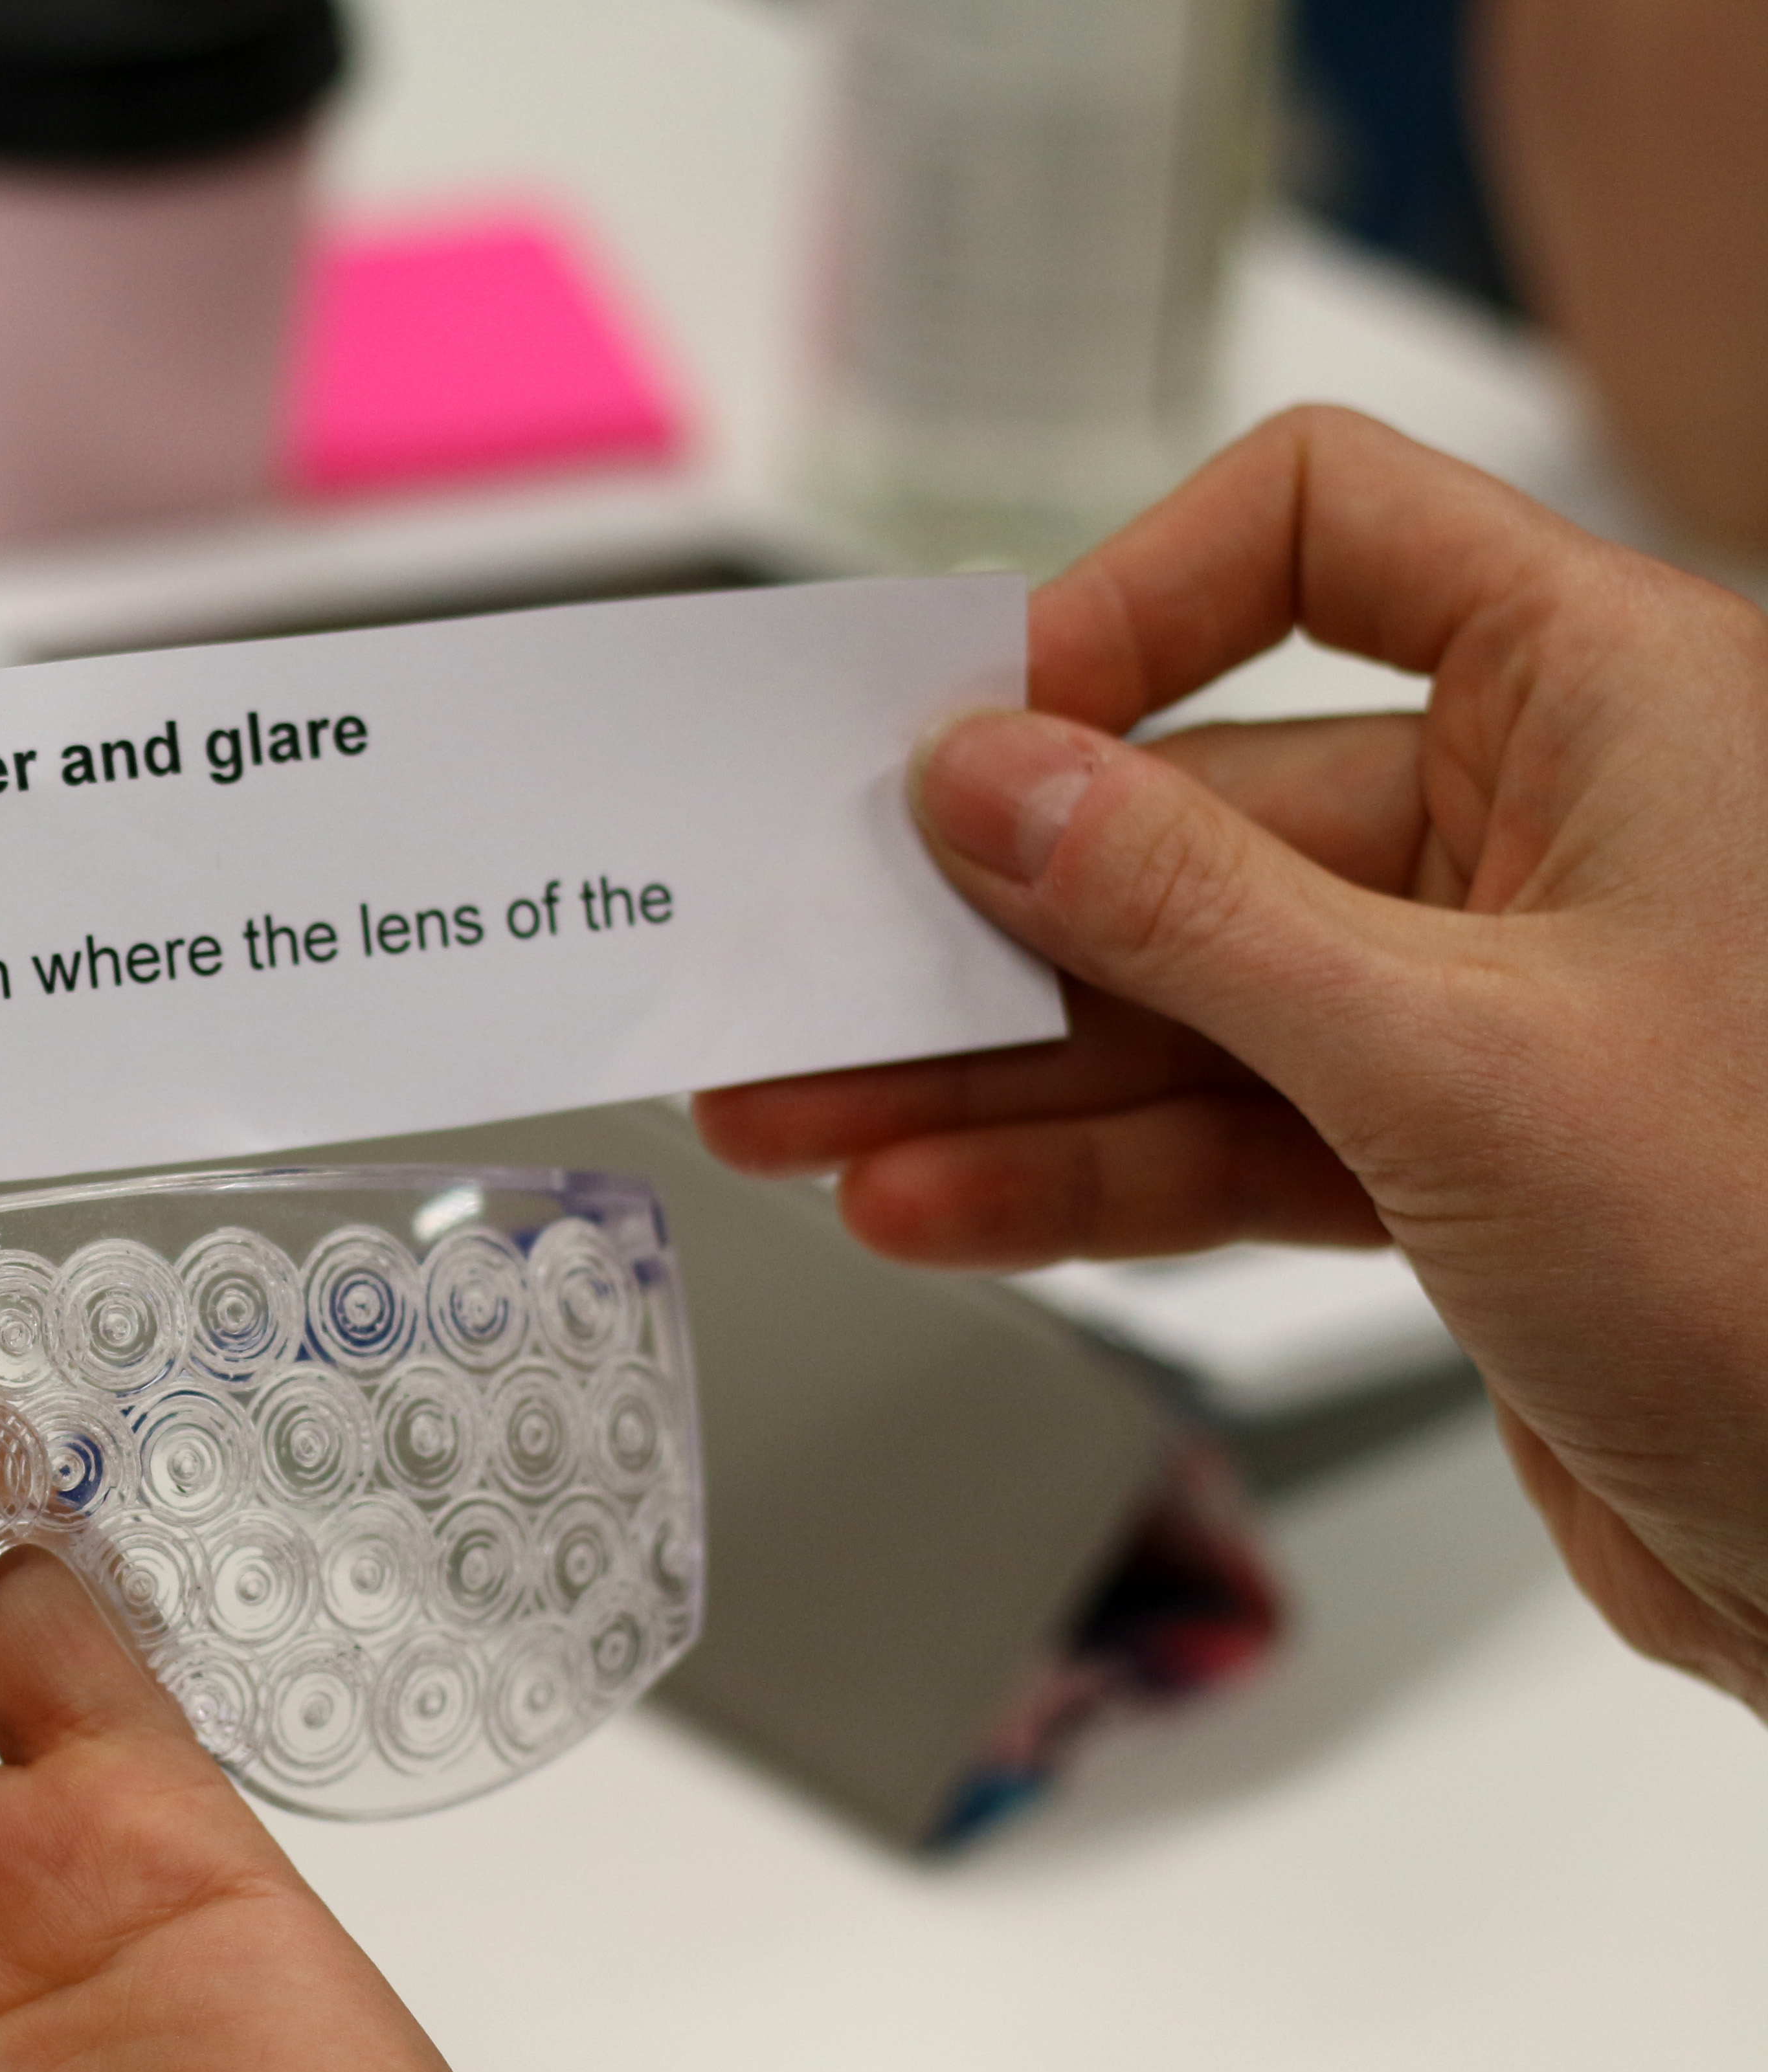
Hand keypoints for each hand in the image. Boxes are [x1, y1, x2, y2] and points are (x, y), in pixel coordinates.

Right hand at [695, 406, 1767, 1715]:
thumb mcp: (1449, 1057)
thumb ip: (1187, 911)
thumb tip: (986, 781)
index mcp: (1608, 704)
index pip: (1326, 532)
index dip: (1132, 607)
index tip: (981, 740)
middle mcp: (1546, 826)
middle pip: (1200, 809)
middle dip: (988, 915)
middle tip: (801, 972)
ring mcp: (1492, 1001)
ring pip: (1189, 995)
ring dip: (998, 1068)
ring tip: (805, 1118)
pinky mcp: (1456, 1159)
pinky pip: (1229, 1128)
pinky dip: (1087, 1173)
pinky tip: (937, 1201)